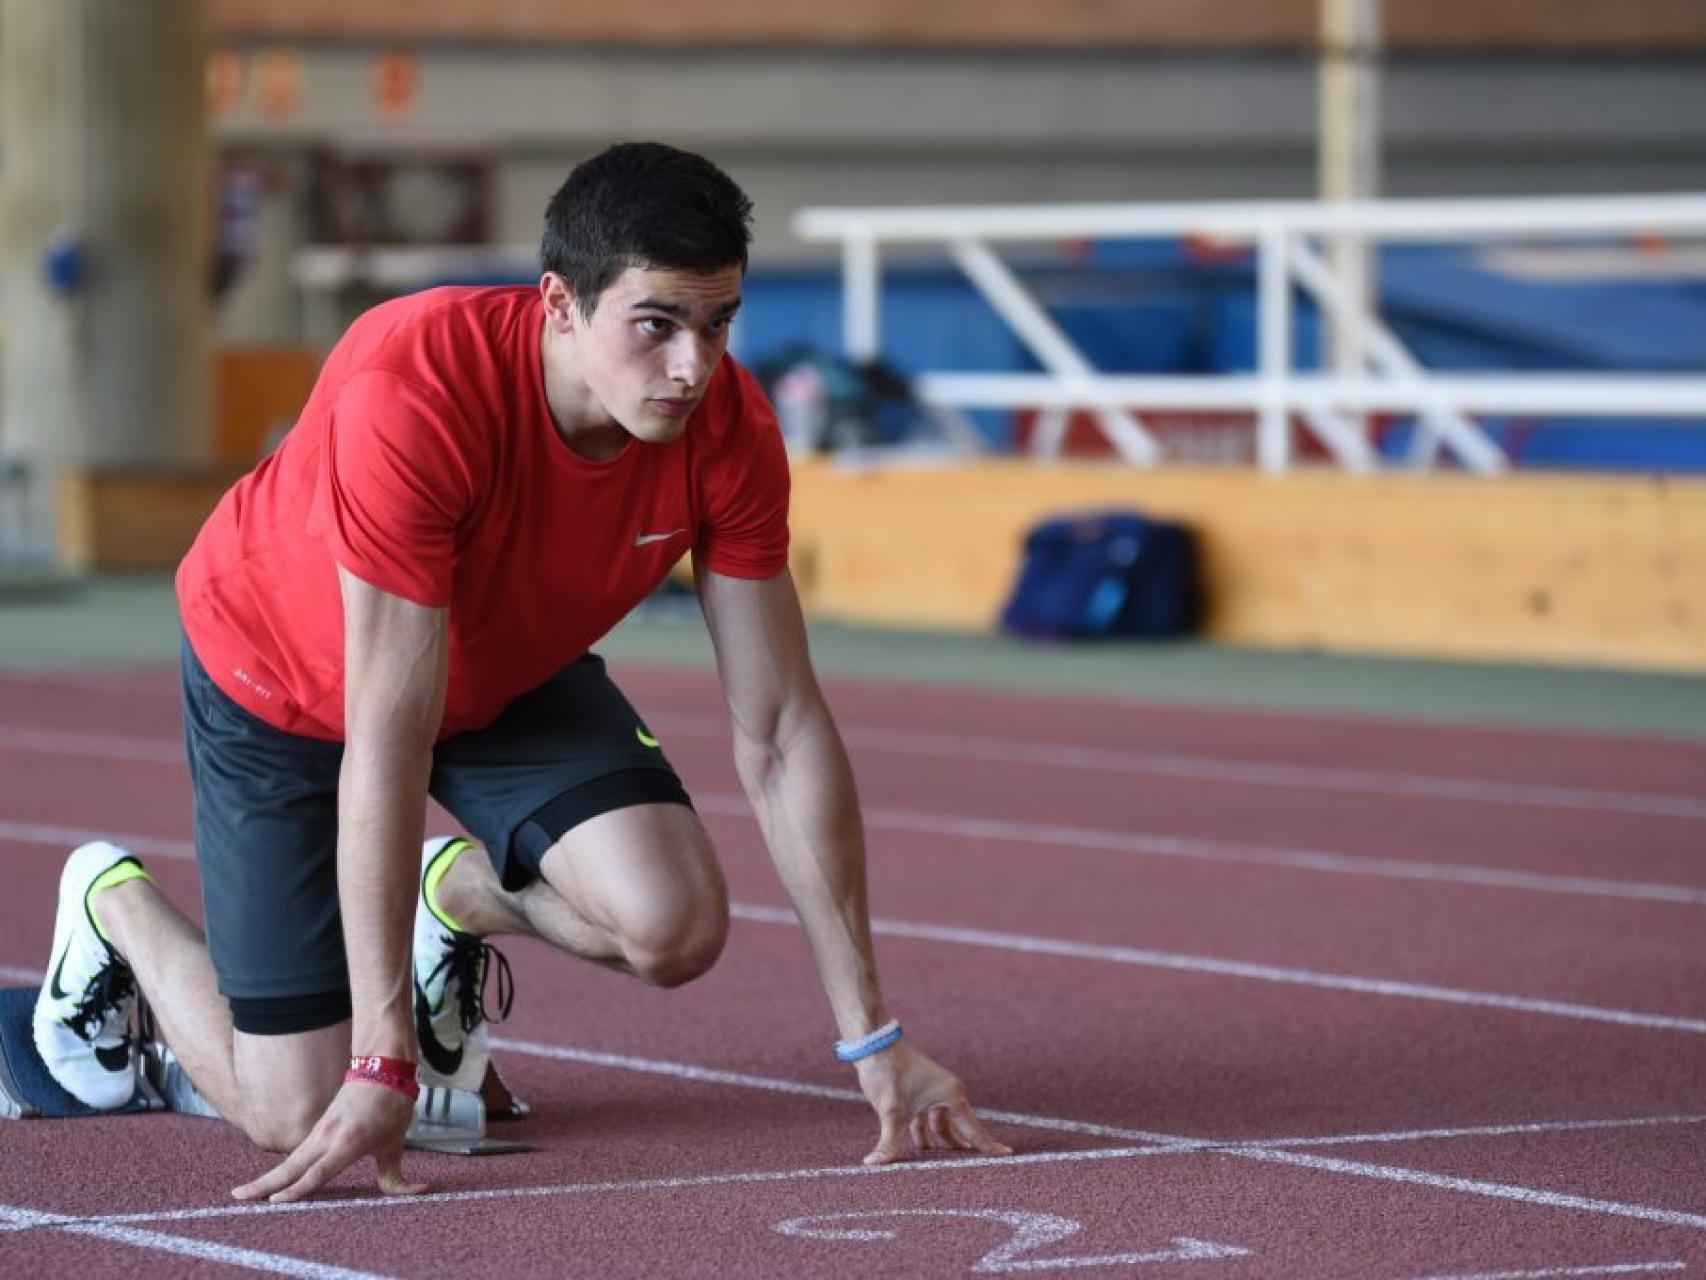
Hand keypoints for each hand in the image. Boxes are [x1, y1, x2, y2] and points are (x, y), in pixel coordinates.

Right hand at [231, 1080, 425, 1202]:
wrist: (382, 1066)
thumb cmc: (391, 1105)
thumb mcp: (395, 1142)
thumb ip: (396, 1174)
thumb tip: (417, 1191)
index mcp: (348, 1142)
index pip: (318, 1171)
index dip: (298, 1189)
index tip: (276, 1202)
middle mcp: (328, 1137)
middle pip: (291, 1166)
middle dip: (264, 1184)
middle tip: (238, 1197)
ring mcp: (320, 1130)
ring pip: (290, 1159)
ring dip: (267, 1177)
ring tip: (242, 1193)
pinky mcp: (319, 1127)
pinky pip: (298, 1152)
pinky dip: (283, 1168)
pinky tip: (270, 1180)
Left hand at [853, 1041, 1013, 1165]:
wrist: (873, 1044)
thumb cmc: (888, 1072)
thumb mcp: (891, 1111)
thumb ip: (889, 1143)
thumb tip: (873, 1165)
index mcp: (952, 1095)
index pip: (974, 1129)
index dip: (989, 1145)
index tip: (1008, 1156)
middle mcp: (948, 1093)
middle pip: (960, 1129)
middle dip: (962, 1151)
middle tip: (973, 1172)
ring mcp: (934, 1093)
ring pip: (942, 1126)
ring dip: (939, 1144)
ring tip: (942, 1167)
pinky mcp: (919, 1094)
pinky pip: (927, 1120)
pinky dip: (924, 1134)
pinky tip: (921, 1150)